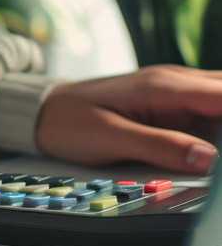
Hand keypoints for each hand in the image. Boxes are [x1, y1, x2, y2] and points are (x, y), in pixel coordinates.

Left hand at [37, 65, 220, 173]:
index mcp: (164, 86)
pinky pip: (209, 115)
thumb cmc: (69, 122)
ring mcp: (176, 94)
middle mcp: (176, 83)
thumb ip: (159, 146)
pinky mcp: (171, 107)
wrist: (42, 112)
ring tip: (218, 162)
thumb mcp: (109, 138)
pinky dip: (220, 133)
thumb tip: (209, 159)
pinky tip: (214, 154)